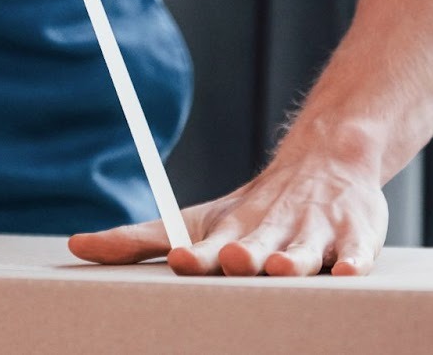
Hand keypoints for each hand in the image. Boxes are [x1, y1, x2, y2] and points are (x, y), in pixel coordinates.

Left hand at [67, 157, 388, 276]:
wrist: (326, 161)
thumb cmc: (249, 211)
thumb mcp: (194, 222)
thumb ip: (137, 241)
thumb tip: (75, 246)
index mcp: (229, 230)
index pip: (206, 244)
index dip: (194, 253)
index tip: (180, 258)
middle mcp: (270, 229)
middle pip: (255, 246)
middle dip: (244, 255)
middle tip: (233, 261)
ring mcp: (314, 231)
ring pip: (303, 249)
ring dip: (292, 258)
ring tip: (279, 268)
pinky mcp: (355, 234)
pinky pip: (358, 250)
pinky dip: (354, 259)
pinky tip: (350, 270)